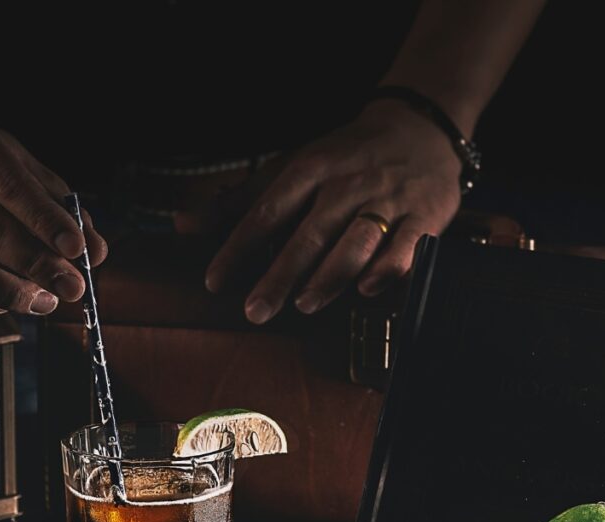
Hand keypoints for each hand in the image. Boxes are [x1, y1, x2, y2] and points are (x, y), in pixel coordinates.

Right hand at [0, 115, 107, 316]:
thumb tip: (96, 252)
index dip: (45, 221)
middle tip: (71, 287)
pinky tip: (4, 304)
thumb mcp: (22, 167)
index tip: (77, 250)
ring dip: (11, 294)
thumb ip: (60, 206)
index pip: (9, 186)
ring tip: (44, 301)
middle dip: (36, 265)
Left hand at [204, 100, 462, 323]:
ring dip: (329, 275)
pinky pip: (406, 246)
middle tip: (254, 311)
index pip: (265, 212)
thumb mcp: (289, 169)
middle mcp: (346, 183)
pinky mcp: (424, 215)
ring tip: (305, 304)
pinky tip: (367, 290)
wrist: (418, 126)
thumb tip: (181, 225)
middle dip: (280, 276)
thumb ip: (237, 202)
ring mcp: (387, 199)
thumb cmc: (341, 159)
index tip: (214, 282)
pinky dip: (387, 269)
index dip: (237, 248)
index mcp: (308, 169)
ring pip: (356, 241)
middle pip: (308, 234)